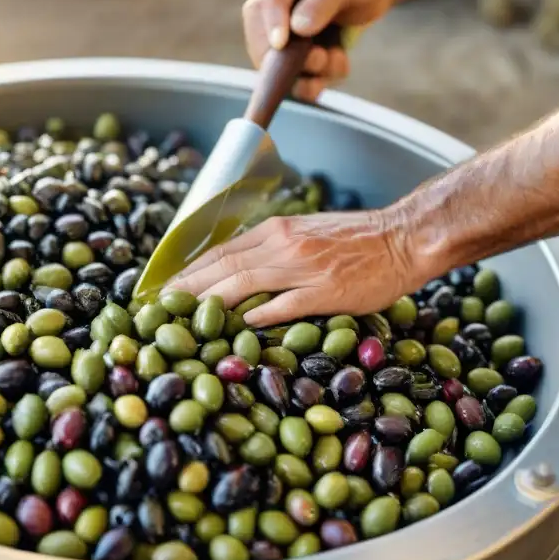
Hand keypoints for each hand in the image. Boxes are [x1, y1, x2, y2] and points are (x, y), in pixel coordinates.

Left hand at [167, 210, 418, 327]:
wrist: (402, 237)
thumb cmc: (357, 240)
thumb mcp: (306, 233)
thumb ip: (274, 249)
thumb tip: (240, 271)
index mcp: (276, 231)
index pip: (220, 251)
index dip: (187, 271)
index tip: (163, 289)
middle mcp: (282, 244)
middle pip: (221, 266)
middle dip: (185, 289)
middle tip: (156, 309)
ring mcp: (302, 267)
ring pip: (242, 282)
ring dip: (207, 302)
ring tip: (180, 320)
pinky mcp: (325, 290)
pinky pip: (284, 305)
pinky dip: (258, 315)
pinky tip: (238, 328)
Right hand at [242, 0, 395, 101]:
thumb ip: (324, 2)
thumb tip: (297, 28)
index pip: (268, 0)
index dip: (272, 23)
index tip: (280, 44)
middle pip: (258, 34)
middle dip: (283, 57)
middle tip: (320, 59)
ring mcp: (283, 25)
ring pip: (273, 60)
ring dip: (303, 72)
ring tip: (336, 60)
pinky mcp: (293, 48)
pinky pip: (292, 74)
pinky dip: (313, 80)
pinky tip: (338, 65)